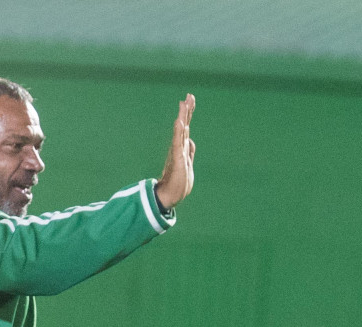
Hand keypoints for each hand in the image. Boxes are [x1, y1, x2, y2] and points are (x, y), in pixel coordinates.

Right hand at [154, 94, 196, 210]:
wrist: (170, 196)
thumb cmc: (178, 182)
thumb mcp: (188, 164)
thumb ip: (189, 151)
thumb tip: (190, 140)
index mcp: (181, 147)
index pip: (186, 127)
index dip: (188, 113)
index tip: (189, 99)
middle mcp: (178, 147)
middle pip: (184, 125)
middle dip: (187, 110)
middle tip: (189, 95)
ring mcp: (176, 152)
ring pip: (180, 130)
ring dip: (183, 116)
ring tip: (184, 103)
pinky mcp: (176, 159)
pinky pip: (177, 142)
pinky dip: (178, 131)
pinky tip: (179, 121)